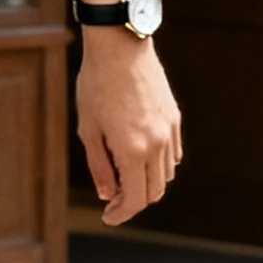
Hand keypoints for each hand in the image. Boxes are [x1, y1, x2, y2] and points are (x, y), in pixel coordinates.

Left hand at [76, 31, 181, 225]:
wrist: (120, 46)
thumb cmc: (96, 85)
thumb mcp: (88, 129)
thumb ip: (99, 165)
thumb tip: (108, 194)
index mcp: (132, 150)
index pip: (135, 199)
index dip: (122, 213)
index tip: (109, 216)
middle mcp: (156, 144)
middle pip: (154, 191)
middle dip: (134, 201)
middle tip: (114, 199)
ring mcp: (169, 130)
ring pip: (166, 174)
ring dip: (148, 182)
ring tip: (125, 175)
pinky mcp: (173, 117)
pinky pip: (173, 153)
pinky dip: (159, 164)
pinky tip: (141, 156)